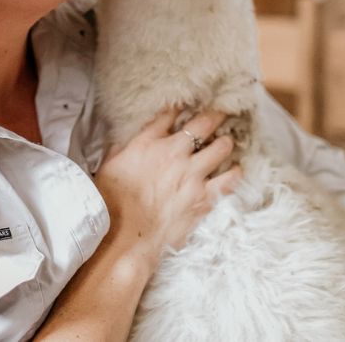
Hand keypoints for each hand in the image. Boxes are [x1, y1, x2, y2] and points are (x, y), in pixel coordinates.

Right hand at [93, 107, 242, 268]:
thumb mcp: (108, 168)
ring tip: (227, 142)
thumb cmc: (111, 205)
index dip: (180, 108)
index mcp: (147, 143)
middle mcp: (173, 153)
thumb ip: (119, 150)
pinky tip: (236, 170)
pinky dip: (235, 173)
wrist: (125, 238)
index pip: (169, 114)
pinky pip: (230, 180)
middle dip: (215, 114)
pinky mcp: (204, 198)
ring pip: (221, 147)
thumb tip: (124, 142)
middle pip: (203, 123)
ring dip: (226, 143)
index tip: (187, 106)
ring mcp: (192, 175)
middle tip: (222, 112)